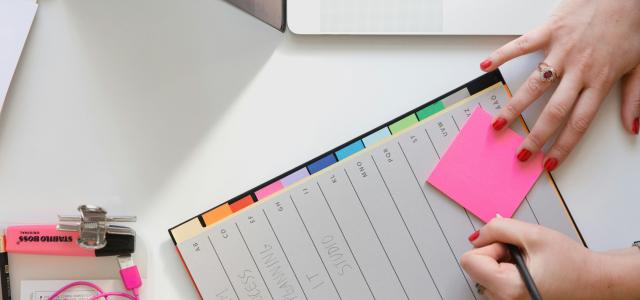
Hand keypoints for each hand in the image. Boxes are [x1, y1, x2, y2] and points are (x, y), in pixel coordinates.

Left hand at [460, 218, 639, 299]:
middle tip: (523, 254)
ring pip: (484, 272)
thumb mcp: (534, 234)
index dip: (488, 247)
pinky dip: (506, 270)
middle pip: (475, 267)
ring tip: (529, 263)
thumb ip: (499, 229)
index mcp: (508, 289)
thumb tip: (477, 235)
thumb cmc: (571, 263)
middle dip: (495, 253)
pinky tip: (527, 269)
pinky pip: (494, 280)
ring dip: (501, 262)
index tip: (511, 247)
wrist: (594, 281)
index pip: (469, 261)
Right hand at [480, 0, 639, 170]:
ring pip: (533, 86)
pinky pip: (521, 45)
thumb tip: (632, 126)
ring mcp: (562, 51)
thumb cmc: (632, 24)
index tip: (548, 162)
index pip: (578, 122)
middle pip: (553, 111)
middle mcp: (579, 69)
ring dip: (513, 107)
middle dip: (534, 137)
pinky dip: (501, 55)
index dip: (563, 146)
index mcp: (600, 80)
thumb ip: (635, 98)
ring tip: (498, 123)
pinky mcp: (550, 31)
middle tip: (520, 153)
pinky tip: (486, 66)